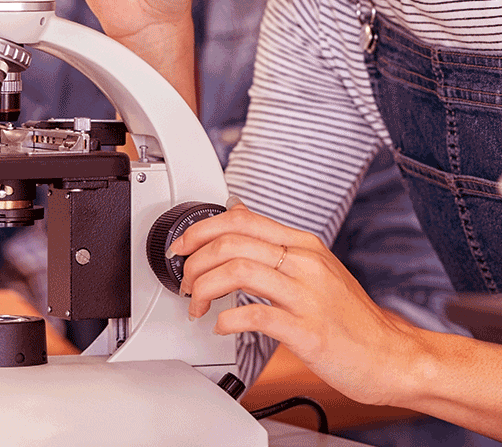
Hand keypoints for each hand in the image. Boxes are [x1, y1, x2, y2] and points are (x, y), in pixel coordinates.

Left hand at [172, 201, 426, 408]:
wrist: (392, 356)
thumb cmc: (352, 318)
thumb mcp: (318, 268)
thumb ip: (278, 245)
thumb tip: (238, 216)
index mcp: (303, 244)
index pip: (241, 219)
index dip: (201, 229)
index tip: (182, 245)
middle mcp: (304, 262)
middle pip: (232, 241)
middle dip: (195, 260)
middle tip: (184, 281)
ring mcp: (306, 295)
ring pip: (238, 271)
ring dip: (204, 287)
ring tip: (197, 304)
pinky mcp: (307, 329)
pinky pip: (255, 315)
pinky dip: (228, 320)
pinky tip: (221, 326)